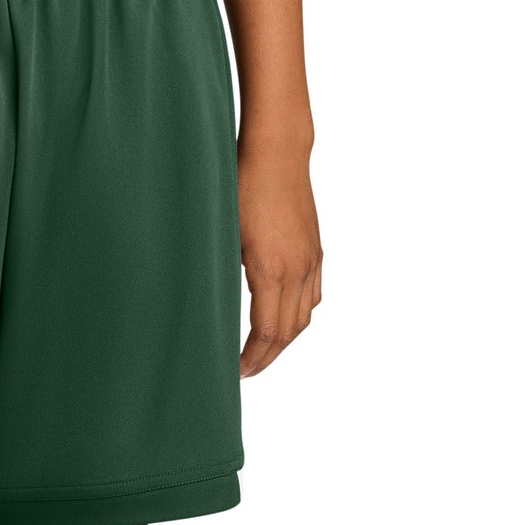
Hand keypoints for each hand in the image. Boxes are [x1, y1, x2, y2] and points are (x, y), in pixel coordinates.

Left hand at [238, 145, 322, 376]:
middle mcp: (298, 270)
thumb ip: (222, 274)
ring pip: (305, 318)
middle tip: (246, 371)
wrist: (278, 153)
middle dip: (267, 357)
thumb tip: (208, 309)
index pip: (267, 333)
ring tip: (262, 351)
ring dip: (284, 341)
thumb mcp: (222, 235)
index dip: (252, 359)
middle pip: (288, 333)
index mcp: (271, 271)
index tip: (235, 371)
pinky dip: (299, 317)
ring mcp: (311, 261)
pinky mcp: (316, 251)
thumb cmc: (240, 188)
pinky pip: (314, 297)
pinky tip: (283, 320)